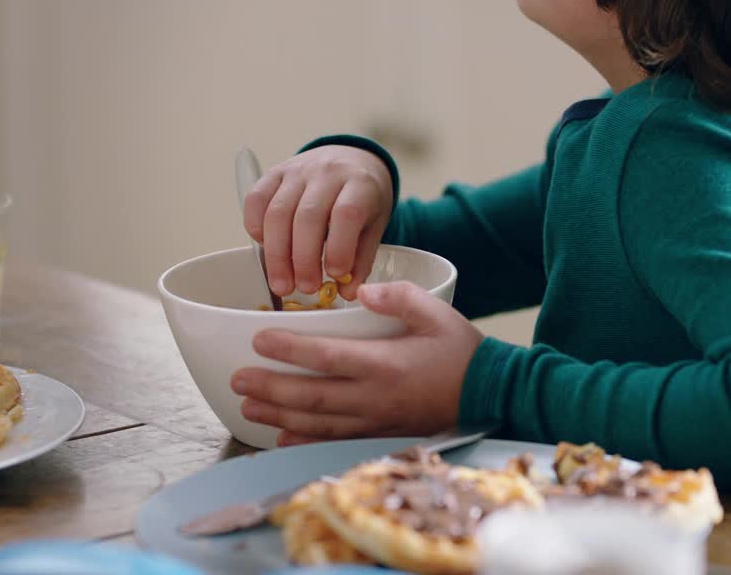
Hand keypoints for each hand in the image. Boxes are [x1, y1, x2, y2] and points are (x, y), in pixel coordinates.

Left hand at [230, 281, 483, 446]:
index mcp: (386, 363)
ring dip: (279, 415)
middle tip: (238, 378)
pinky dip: (305, 441)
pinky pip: (335, 441)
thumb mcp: (437, 311)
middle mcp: (375, 397)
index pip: (326, 357)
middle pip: (311, 396)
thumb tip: (361, 290)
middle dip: (270, 388)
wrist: (492, 394)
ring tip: (247, 404)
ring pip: (317, 422)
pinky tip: (281, 437)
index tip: (259, 340)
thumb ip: (399, 296)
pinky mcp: (380, 434)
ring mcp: (376, 421)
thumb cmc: (463, 351)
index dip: (288, 350)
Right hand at [243, 145, 393, 297]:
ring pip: (277, 212)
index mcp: (360, 184)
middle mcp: (327, 172)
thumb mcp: (374, 225)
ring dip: (277, 254)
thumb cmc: (363, 197)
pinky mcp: (275, 172)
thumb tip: (346, 292)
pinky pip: (256, 199)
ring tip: (282, 284)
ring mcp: (298, 170)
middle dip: (303, 259)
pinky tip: (265, 249)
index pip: (346, 214)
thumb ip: (361, 259)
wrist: (351, 158)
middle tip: (304, 288)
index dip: (338, 247)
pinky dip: (255, 228)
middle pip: (307, 216)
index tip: (335, 275)